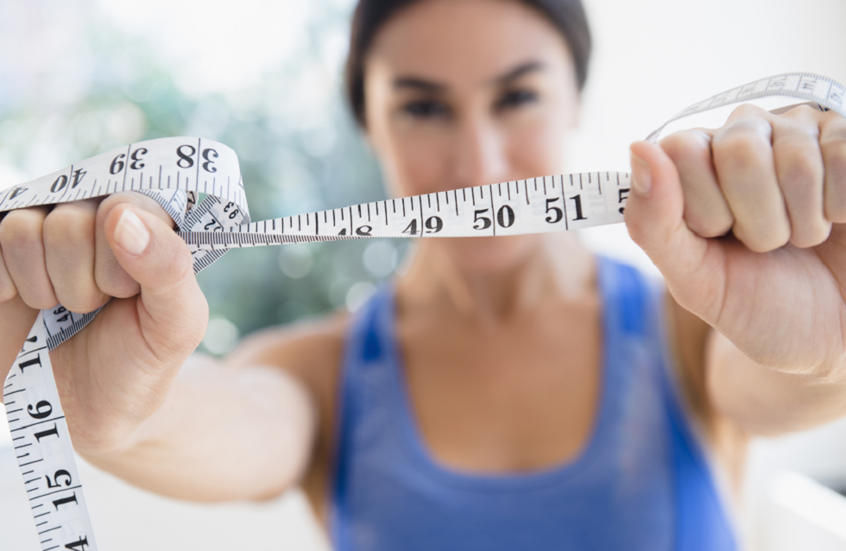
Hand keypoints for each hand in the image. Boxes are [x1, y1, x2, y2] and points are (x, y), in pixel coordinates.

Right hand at [0, 192, 207, 453]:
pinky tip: (27, 303)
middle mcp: (94, 215)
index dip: (124, 256)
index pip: (125, 203)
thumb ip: (170, 267)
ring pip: (25, 228)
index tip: (130, 291)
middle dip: (84, 281)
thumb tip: (119, 215)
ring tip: (64, 308)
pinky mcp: (2, 252)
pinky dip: (10, 285)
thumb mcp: (177, 324)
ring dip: (46, 286)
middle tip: (96, 306)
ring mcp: (43, 230)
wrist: (85, 410)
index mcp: (148, 221)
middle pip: (71, 219)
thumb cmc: (141, 360)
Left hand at [625, 104, 845, 378]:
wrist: (830, 334)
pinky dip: (840, 209)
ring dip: (803, 223)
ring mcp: (800, 131)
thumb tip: (639, 147)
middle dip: (756, 222)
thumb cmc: (757, 304)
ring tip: (802, 238)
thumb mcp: (694, 280)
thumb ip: (653, 222)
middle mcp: (743, 133)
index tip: (717, 237)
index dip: (703, 209)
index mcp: (693, 161)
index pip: (682, 150)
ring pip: (798, 161)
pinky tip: (837, 220)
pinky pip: (844, 157)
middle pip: (739, 150)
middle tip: (765, 245)